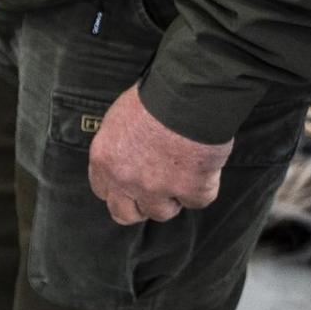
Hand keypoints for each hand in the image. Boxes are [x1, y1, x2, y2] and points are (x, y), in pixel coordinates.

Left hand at [88, 83, 232, 224]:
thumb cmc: (153, 98)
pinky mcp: (189, 189)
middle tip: (158, 193)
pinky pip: (198, 201)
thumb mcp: (119, 119)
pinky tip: (206, 168)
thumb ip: (119, 146)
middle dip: (141, 206)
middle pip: (126, 214)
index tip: (132, 185)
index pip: (104, 192)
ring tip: (185, 175)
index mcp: (104, 161)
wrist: (186, 95)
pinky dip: (204, 187)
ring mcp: (156, 188)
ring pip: (162, 212)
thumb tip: (127, 156)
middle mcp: (125, 180)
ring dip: (174, 198)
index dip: (120, 190)